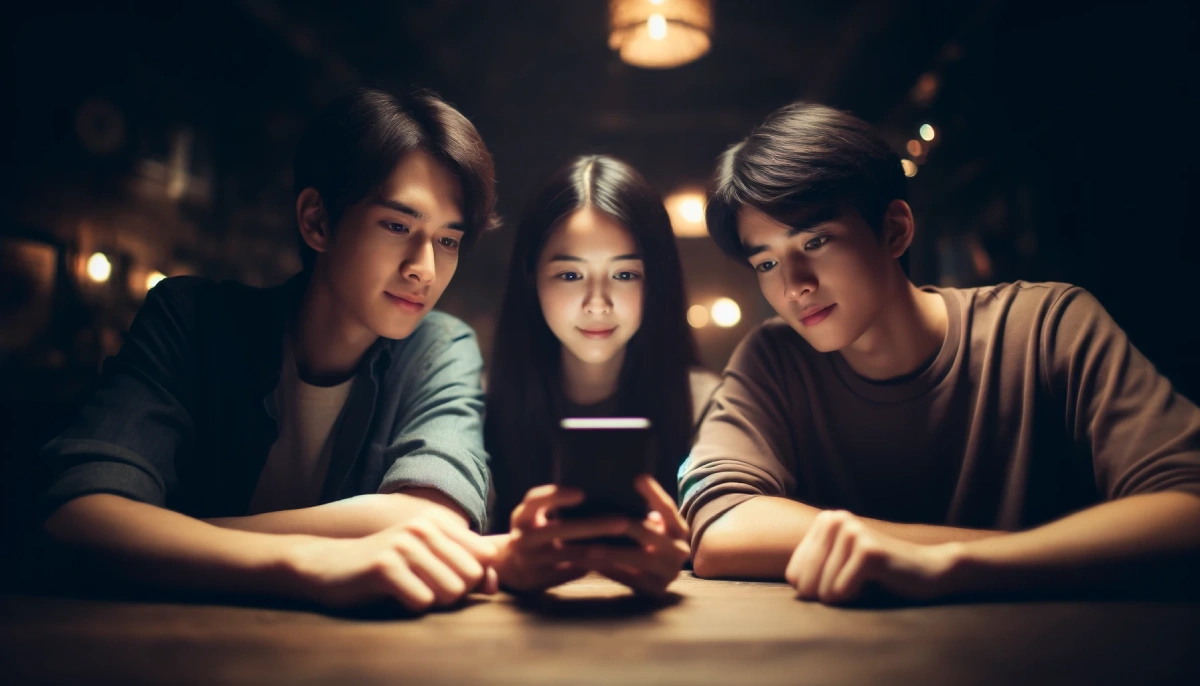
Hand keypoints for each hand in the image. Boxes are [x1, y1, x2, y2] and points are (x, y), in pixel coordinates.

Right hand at [285, 509, 497, 610]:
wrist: (328, 565)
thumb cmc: (385, 566)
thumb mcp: (426, 561)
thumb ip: (463, 569)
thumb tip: (494, 586)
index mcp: (439, 521)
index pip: (485, 556)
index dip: (475, 578)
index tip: (451, 581)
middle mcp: (425, 526)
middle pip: (472, 576)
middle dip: (455, 593)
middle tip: (427, 589)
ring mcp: (404, 543)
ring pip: (451, 590)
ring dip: (435, 601)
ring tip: (411, 591)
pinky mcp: (385, 565)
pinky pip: (423, 600)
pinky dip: (412, 606)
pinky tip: (394, 595)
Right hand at [493, 484, 630, 592]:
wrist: (512, 566)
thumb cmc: (536, 530)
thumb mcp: (536, 515)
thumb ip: (557, 505)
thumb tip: (603, 491)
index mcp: (522, 515)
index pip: (536, 500)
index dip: (557, 495)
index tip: (581, 494)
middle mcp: (522, 537)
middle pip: (560, 530)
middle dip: (594, 526)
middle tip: (623, 522)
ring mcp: (530, 560)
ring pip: (570, 554)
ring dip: (599, 549)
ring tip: (624, 545)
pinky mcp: (540, 578)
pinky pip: (571, 572)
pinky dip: (593, 566)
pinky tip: (615, 563)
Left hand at [582, 475, 690, 596]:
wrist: (658, 577)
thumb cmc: (647, 542)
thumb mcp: (651, 524)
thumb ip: (643, 509)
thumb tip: (628, 482)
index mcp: (679, 530)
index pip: (667, 508)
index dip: (653, 493)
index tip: (638, 478)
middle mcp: (679, 551)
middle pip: (649, 533)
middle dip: (625, 525)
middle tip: (603, 519)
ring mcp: (669, 573)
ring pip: (638, 558)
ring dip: (612, 551)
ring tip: (588, 546)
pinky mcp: (655, 590)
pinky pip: (629, 578)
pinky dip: (608, 569)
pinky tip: (588, 563)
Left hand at [785, 510, 962, 604]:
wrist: (927, 571)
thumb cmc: (879, 574)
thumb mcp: (839, 563)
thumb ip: (813, 566)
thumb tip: (792, 583)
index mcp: (825, 521)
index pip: (794, 574)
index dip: (815, 590)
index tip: (842, 580)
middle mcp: (835, 520)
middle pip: (805, 583)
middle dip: (827, 596)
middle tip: (854, 584)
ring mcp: (852, 532)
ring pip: (824, 591)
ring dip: (846, 596)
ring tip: (867, 581)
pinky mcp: (868, 551)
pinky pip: (842, 591)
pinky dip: (857, 596)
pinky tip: (876, 582)